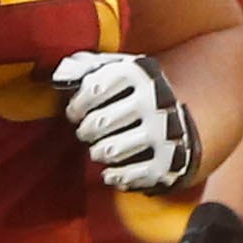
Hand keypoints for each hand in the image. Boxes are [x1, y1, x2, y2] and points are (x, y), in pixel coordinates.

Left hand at [48, 51, 200, 198]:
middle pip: (100, 122)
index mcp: (139, 74)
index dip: (77, 105)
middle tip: (88, 131)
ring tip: (100, 148)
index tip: (76, 112)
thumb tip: (61, 75)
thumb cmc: (135, 92)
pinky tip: (112, 169)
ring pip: (111, 150)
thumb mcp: (118, 70)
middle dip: (86, 131)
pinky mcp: (167, 162)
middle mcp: (155, 100)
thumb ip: (87, 67)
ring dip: (98, 152)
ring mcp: (163, 133)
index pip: (93, 89)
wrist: (181, 118)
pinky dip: (114, 175)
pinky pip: (128, 175)